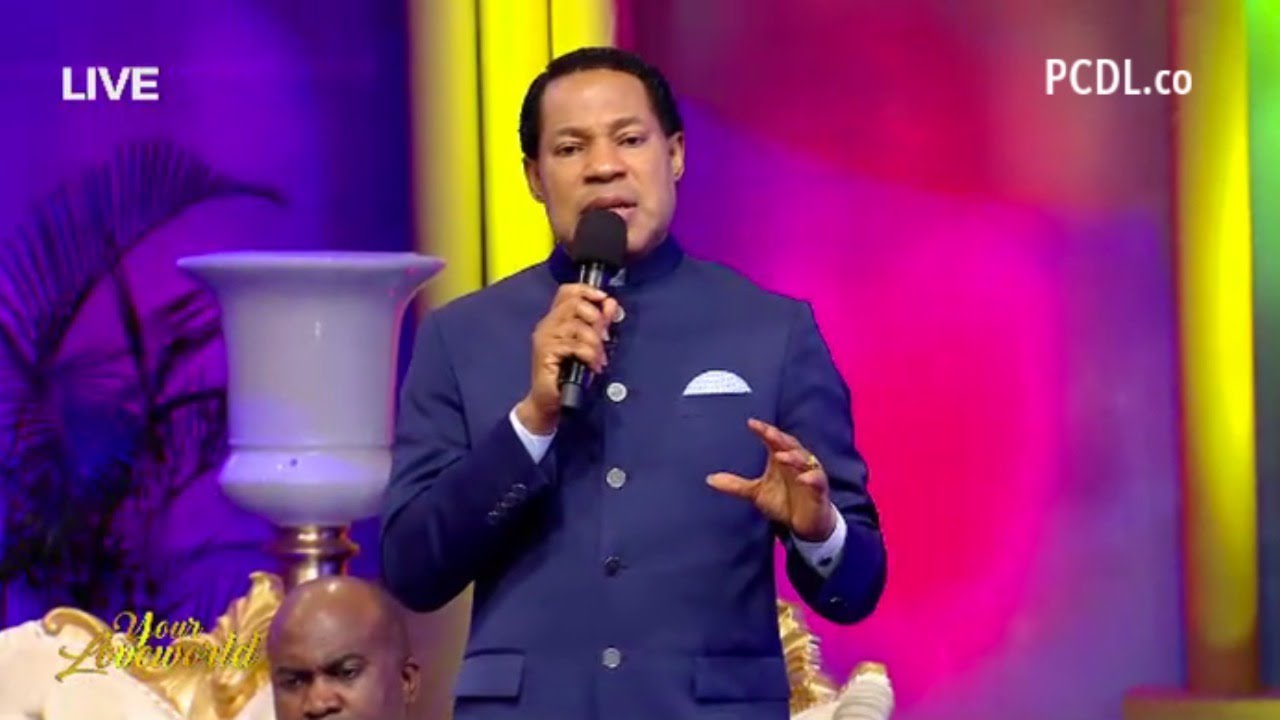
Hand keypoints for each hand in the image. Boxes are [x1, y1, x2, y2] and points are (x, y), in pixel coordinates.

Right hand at [516, 283, 619, 433]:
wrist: (549, 402)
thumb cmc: (569, 374)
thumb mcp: (589, 345)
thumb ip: (599, 323)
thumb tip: (612, 304)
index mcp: (556, 319)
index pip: (567, 291)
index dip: (587, 290)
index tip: (604, 300)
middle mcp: (547, 324)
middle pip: (575, 304)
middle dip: (596, 319)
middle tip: (604, 338)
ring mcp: (544, 337)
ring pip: (577, 326)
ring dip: (594, 343)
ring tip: (599, 359)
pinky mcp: (545, 352)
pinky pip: (574, 345)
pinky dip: (588, 355)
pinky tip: (593, 366)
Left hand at [706, 418, 836, 541]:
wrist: (805, 524)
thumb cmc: (783, 502)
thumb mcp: (756, 493)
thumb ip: (735, 485)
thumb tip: (709, 479)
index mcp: (781, 458)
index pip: (773, 440)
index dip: (763, 430)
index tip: (751, 424)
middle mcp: (796, 463)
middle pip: (790, 445)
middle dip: (779, 438)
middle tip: (768, 433)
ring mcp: (809, 475)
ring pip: (805, 460)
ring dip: (794, 457)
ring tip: (781, 456)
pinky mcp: (819, 490)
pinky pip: (818, 481)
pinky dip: (812, 478)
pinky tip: (803, 478)